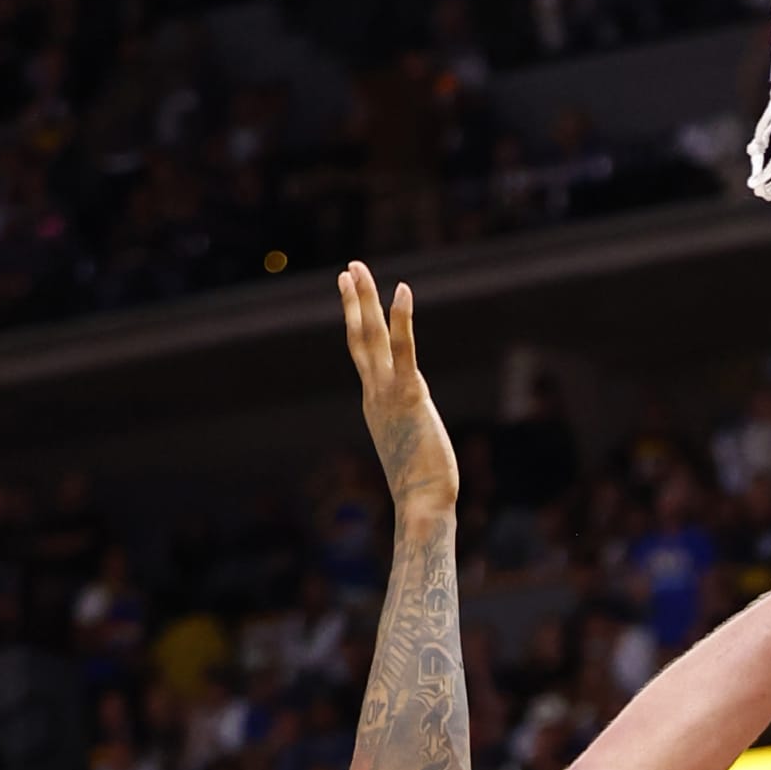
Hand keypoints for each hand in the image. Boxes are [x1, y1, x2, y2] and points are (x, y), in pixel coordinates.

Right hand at [339, 259, 458, 514]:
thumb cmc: (421, 487)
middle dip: (354, 299)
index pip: (363, 354)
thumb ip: (408, 433)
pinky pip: (403, 349)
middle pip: (360, 337)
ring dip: (364, 298)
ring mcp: (388, 393)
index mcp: (374, 403)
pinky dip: (402, 318)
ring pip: (371, 336)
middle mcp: (374, 393)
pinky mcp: (410, 394)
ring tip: (357, 267)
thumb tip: (413, 436)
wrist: (420, 502)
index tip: (351, 293)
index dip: (357, 321)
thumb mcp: (409, 449)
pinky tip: (401, 290)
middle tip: (349, 267)